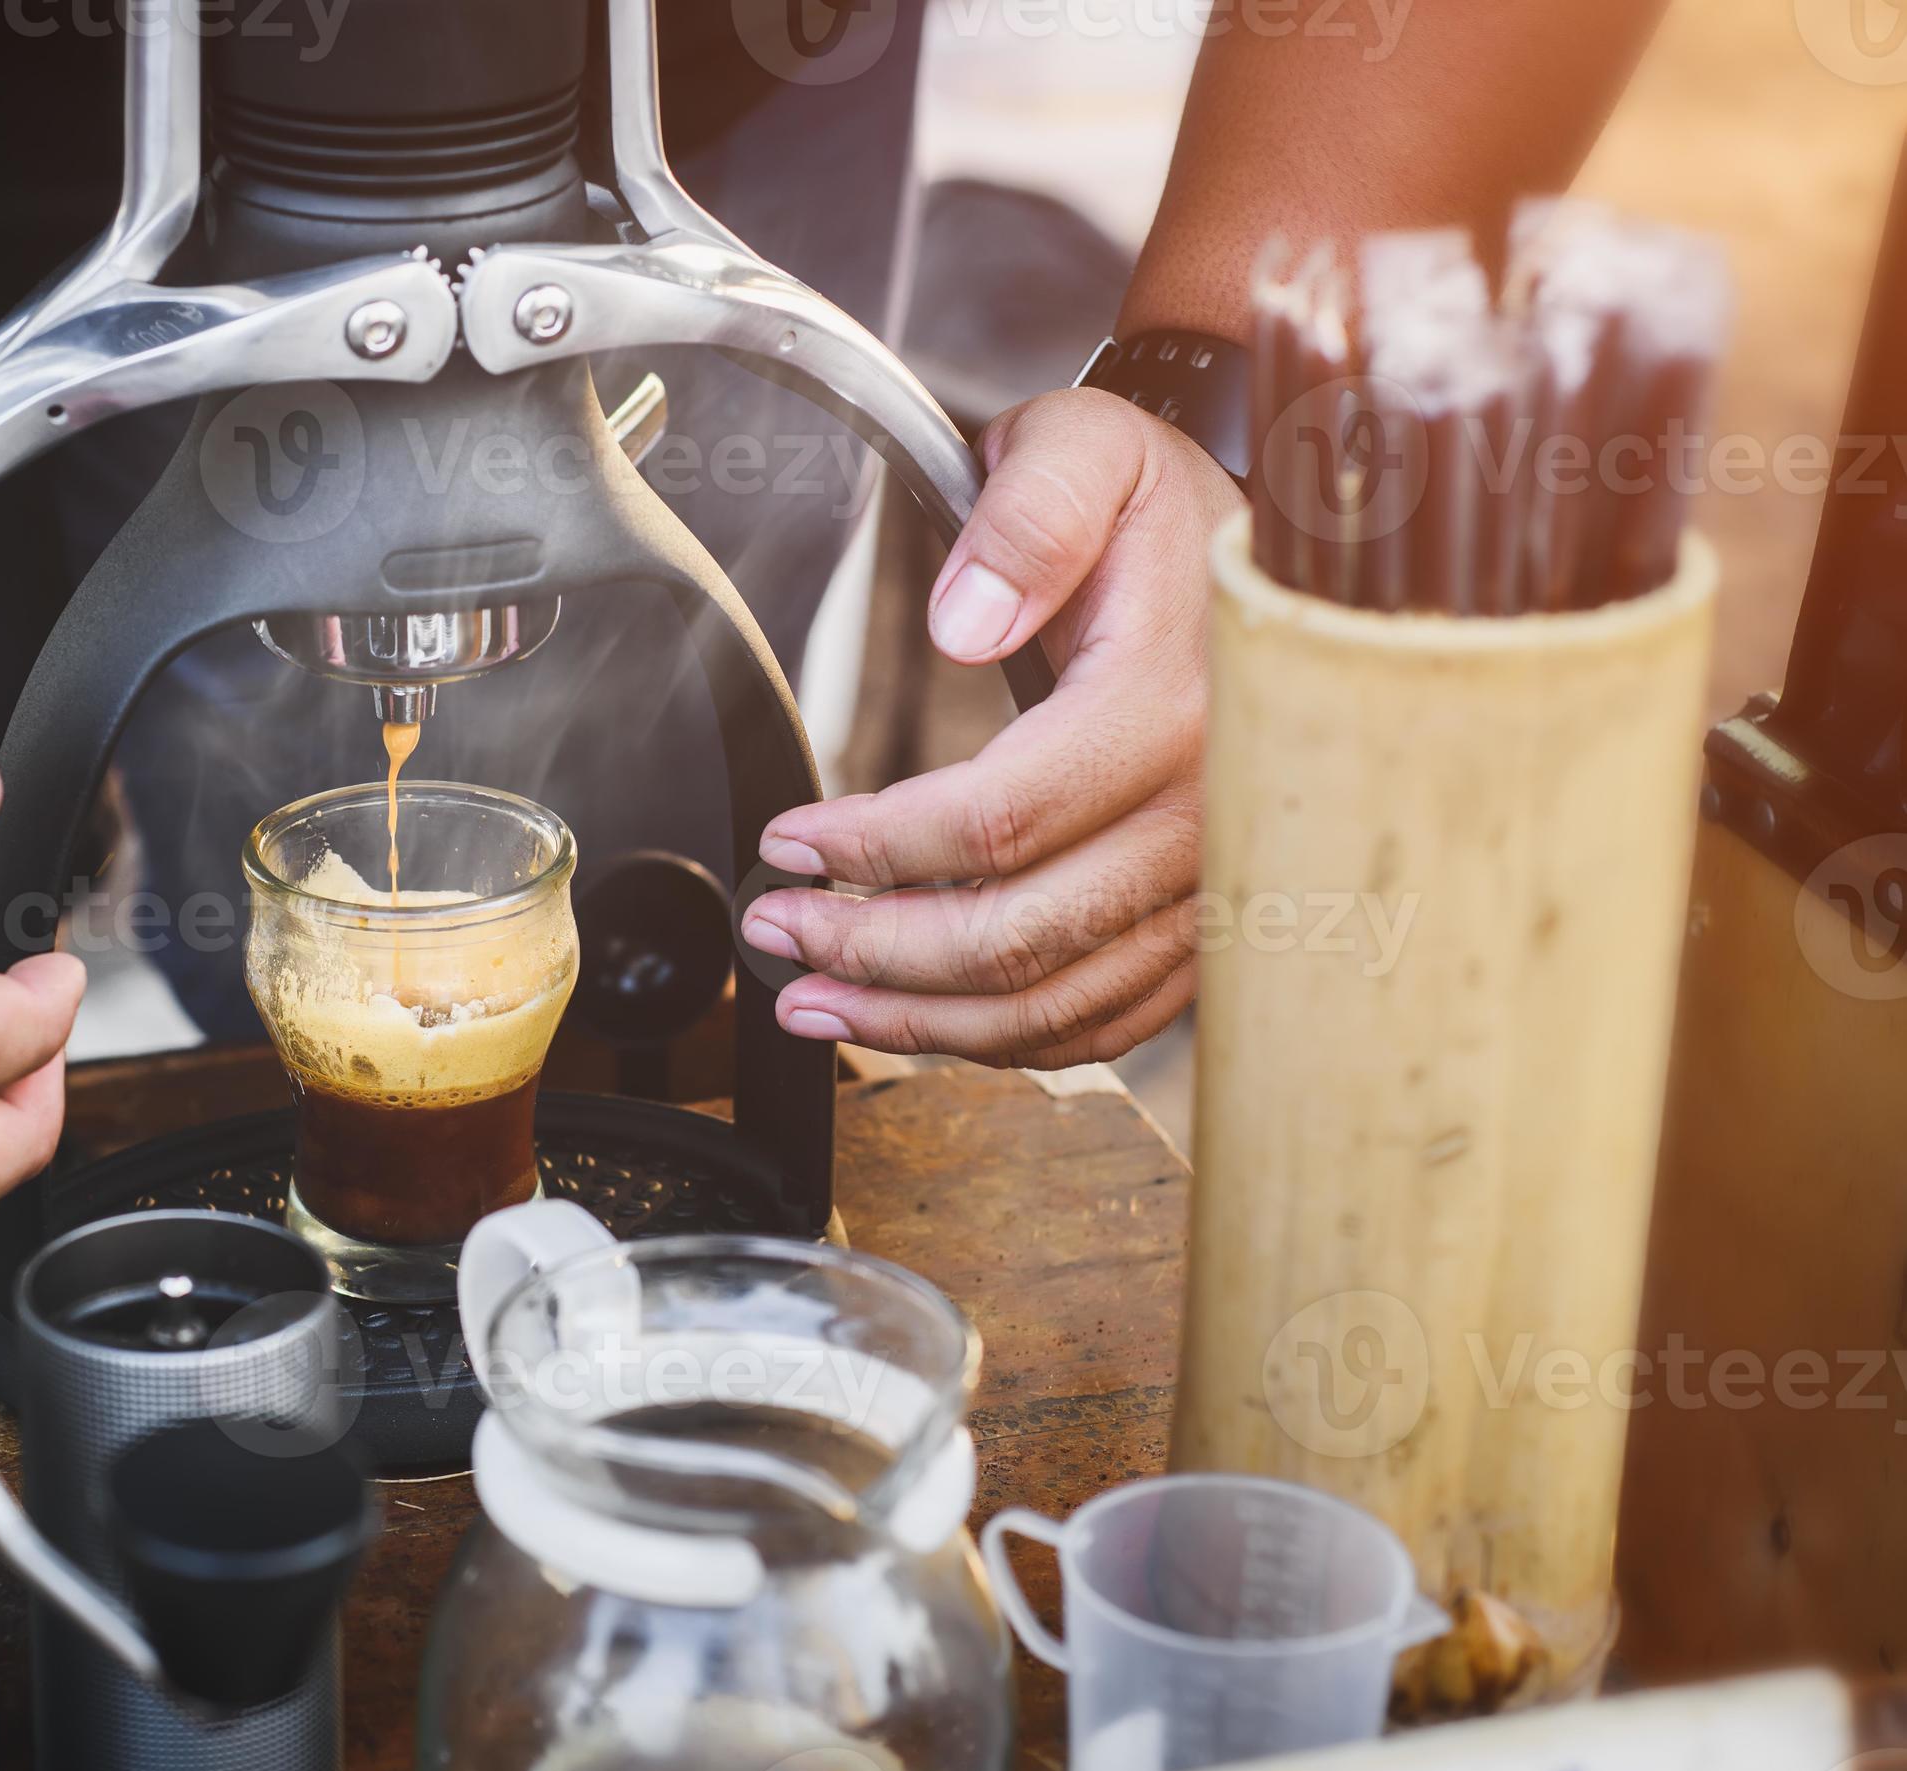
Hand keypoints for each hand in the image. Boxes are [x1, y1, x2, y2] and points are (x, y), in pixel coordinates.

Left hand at [741, 388, 1233, 1068]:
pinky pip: (1106, 1019)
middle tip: (775, 936)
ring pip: (1054, 1002)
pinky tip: (919, 1020)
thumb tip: (961, 622)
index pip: (997, 820)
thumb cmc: (1161, 511)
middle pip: (1017, 936)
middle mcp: (1210, 817)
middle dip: (872, 952)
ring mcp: (1217, 887)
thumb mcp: (1092, 451)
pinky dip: (1003, 1037)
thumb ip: (1028, 515)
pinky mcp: (1210, 929)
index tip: (784, 844)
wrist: (1276, 571)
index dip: (874, 847)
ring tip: (814, 1003)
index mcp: (1174, 705)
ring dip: (918, 1020)